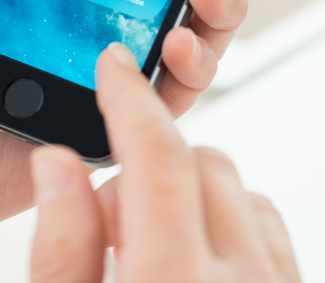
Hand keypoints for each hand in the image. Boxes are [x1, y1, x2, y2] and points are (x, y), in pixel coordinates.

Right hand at [31, 43, 300, 282]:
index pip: (158, 154)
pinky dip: (229, 220)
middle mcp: (242, 280)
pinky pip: (268, 229)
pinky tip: (190, 256)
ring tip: (147, 241)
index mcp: (174, 281)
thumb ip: (61, 248)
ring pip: (241, 188)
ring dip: (192, 189)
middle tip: (109, 210)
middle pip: (202, 160)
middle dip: (151, 160)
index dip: (130, 97)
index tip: (113, 63)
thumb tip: (56, 164)